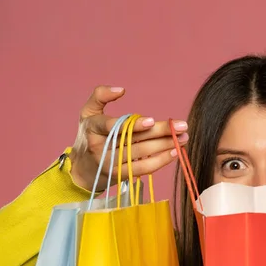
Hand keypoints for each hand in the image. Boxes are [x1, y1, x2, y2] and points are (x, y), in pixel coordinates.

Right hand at [69, 85, 188, 190]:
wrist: (82, 169)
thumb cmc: (90, 136)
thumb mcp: (88, 113)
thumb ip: (100, 95)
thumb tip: (121, 89)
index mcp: (92, 127)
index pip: (112, 126)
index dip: (132, 124)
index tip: (151, 120)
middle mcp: (99, 146)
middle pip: (133, 139)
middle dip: (160, 132)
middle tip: (182, 126)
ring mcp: (109, 163)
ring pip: (141, 153)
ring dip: (165, 145)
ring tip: (184, 138)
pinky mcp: (120, 176)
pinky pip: (143, 168)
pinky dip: (161, 160)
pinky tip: (175, 152)